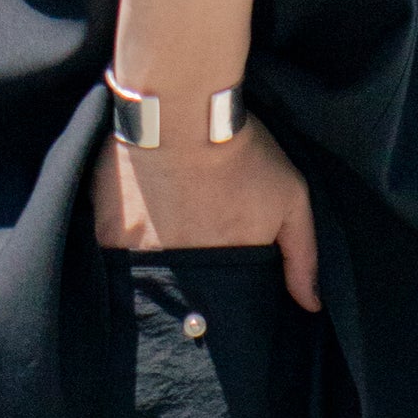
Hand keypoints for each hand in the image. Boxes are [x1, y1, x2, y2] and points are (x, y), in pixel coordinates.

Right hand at [91, 114, 320, 311]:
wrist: (183, 109)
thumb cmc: (240, 149)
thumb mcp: (290, 197)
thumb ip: (303, 256)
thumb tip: (311, 305)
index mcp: (221, 269)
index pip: (222, 309)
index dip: (224, 300)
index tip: (224, 287)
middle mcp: (178, 273)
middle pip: (181, 299)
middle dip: (188, 288)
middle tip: (192, 252)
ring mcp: (137, 256)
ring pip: (144, 278)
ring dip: (154, 264)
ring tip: (163, 233)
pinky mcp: (106, 233)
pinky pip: (112, 253)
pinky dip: (123, 243)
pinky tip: (134, 219)